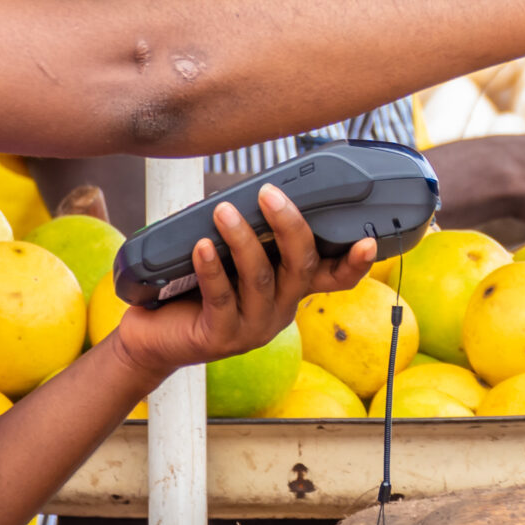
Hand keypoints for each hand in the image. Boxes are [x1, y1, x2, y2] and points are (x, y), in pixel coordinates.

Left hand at [104, 184, 373, 379]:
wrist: (155, 336)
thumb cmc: (195, 288)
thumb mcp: (232, 261)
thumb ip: (252, 235)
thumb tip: (255, 187)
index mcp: (290, 289)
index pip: (335, 278)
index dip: (356, 263)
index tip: (369, 241)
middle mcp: (280, 310)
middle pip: (301, 268)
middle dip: (290, 227)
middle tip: (269, 193)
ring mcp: (253, 327)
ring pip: (260, 279)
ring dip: (242, 240)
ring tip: (223, 211)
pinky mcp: (220, 337)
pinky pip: (221, 298)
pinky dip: (212, 268)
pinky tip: (201, 246)